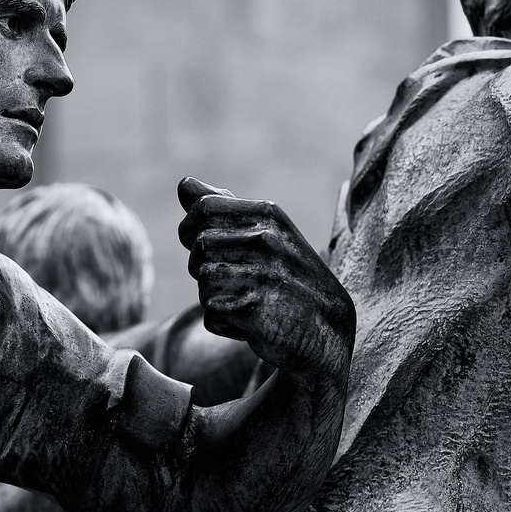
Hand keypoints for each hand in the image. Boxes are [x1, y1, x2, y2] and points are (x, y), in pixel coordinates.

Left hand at [177, 177, 354, 377]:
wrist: (326, 328)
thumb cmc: (289, 275)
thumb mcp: (267, 233)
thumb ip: (224, 208)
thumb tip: (184, 183)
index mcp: (268, 215)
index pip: (205, 208)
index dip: (190, 228)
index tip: (197, 243)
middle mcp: (266, 240)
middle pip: (199, 246)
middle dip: (203, 266)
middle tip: (231, 279)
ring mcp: (261, 274)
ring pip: (203, 282)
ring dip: (216, 297)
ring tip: (246, 300)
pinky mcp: (254, 310)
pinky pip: (212, 315)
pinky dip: (225, 324)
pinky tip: (250, 321)